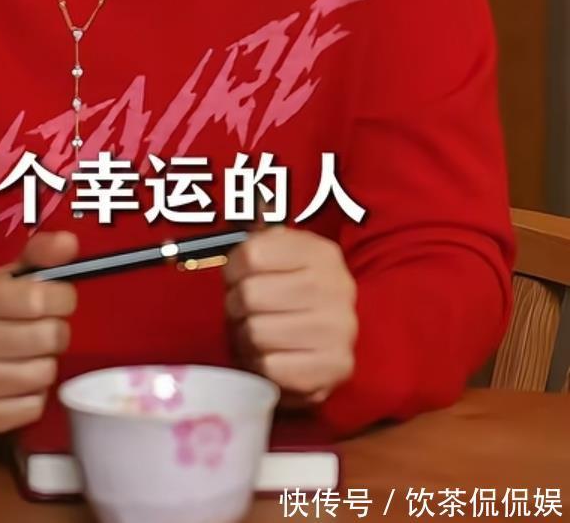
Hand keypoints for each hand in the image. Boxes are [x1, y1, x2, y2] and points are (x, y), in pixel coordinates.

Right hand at [0, 231, 79, 435]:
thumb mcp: (5, 277)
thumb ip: (39, 256)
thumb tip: (69, 241)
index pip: (36, 298)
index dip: (62, 298)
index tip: (60, 300)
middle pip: (46, 337)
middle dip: (56, 332)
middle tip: (46, 329)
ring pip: (43, 375)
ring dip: (46, 364)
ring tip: (30, 355)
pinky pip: (32, 409)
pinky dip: (34, 397)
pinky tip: (18, 383)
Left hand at [223, 225, 356, 406]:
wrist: (336, 340)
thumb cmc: (296, 291)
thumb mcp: (286, 255)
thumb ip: (261, 235)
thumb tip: (251, 201)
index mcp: (321, 253)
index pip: (251, 254)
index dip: (232, 269)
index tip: (235, 278)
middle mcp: (336, 288)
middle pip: (250, 295)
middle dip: (236, 306)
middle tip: (242, 311)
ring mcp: (339, 331)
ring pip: (256, 333)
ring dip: (246, 337)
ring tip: (256, 333)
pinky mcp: (334, 370)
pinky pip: (271, 368)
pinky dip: (261, 365)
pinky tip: (269, 356)